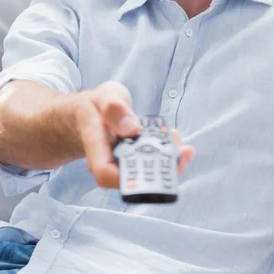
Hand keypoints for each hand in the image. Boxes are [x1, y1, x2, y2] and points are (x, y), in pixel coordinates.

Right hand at [76, 80, 195, 188]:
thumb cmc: (96, 105)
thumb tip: (131, 128)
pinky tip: (179, 144)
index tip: (152, 160)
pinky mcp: (133, 160)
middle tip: (181, 151)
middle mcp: (107, 160)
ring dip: (168, 163)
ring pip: (145, 173)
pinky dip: (167, 155)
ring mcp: (121, 163)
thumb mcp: (105, 95)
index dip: (127, 177)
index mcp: (95, 143)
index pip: (105, 172)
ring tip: (184, 148)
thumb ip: (115, 107)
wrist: (89, 114)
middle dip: (160, 170)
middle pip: (132, 178)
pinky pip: (150, 164)